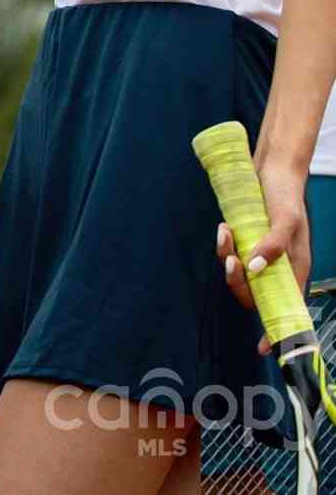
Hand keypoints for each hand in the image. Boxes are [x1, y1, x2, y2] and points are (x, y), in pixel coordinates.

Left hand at [215, 153, 310, 354]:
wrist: (272, 170)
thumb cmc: (285, 196)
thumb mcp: (286, 221)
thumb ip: (273, 245)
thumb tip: (255, 269)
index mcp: (294, 269)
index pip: (287, 307)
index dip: (277, 328)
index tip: (266, 347)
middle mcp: (276, 266)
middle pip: (254, 294)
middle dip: (238, 283)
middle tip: (232, 263)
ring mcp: (259, 254)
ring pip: (238, 274)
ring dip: (227, 259)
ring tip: (226, 234)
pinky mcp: (245, 241)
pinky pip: (230, 253)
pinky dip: (224, 244)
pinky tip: (225, 228)